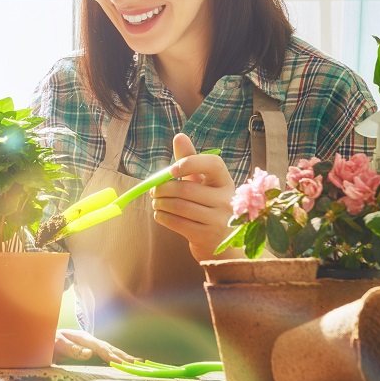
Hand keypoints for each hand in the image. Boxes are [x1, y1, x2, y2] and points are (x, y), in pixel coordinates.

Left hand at [54, 329, 139, 364]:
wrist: (40, 339)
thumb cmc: (47, 342)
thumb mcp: (55, 344)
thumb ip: (72, 349)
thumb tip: (90, 353)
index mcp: (81, 337)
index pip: (100, 347)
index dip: (111, 355)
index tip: (122, 363)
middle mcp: (88, 340)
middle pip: (108, 348)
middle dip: (123, 356)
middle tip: (138, 363)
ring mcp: (89, 345)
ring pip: (109, 351)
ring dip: (123, 357)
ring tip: (138, 362)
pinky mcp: (88, 352)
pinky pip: (105, 356)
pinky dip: (116, 359)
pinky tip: (125, 362)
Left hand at [151, 133, 238, 260]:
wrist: (218, 243)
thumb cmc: (207, 206)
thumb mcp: (202, 183)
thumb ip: (189, 160)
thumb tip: (179, 136)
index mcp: (226, 181)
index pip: (213, 164)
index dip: (190, 162)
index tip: (171, 170)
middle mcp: (226, 200)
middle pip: (186, 188)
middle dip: (162, 188)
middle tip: (153, 190)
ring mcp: (218, 220)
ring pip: (178, 206)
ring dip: (160, 203)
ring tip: (156, 202)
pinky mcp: (207, 237)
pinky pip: (176, 222)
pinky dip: (162, 216)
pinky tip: (159, 214)